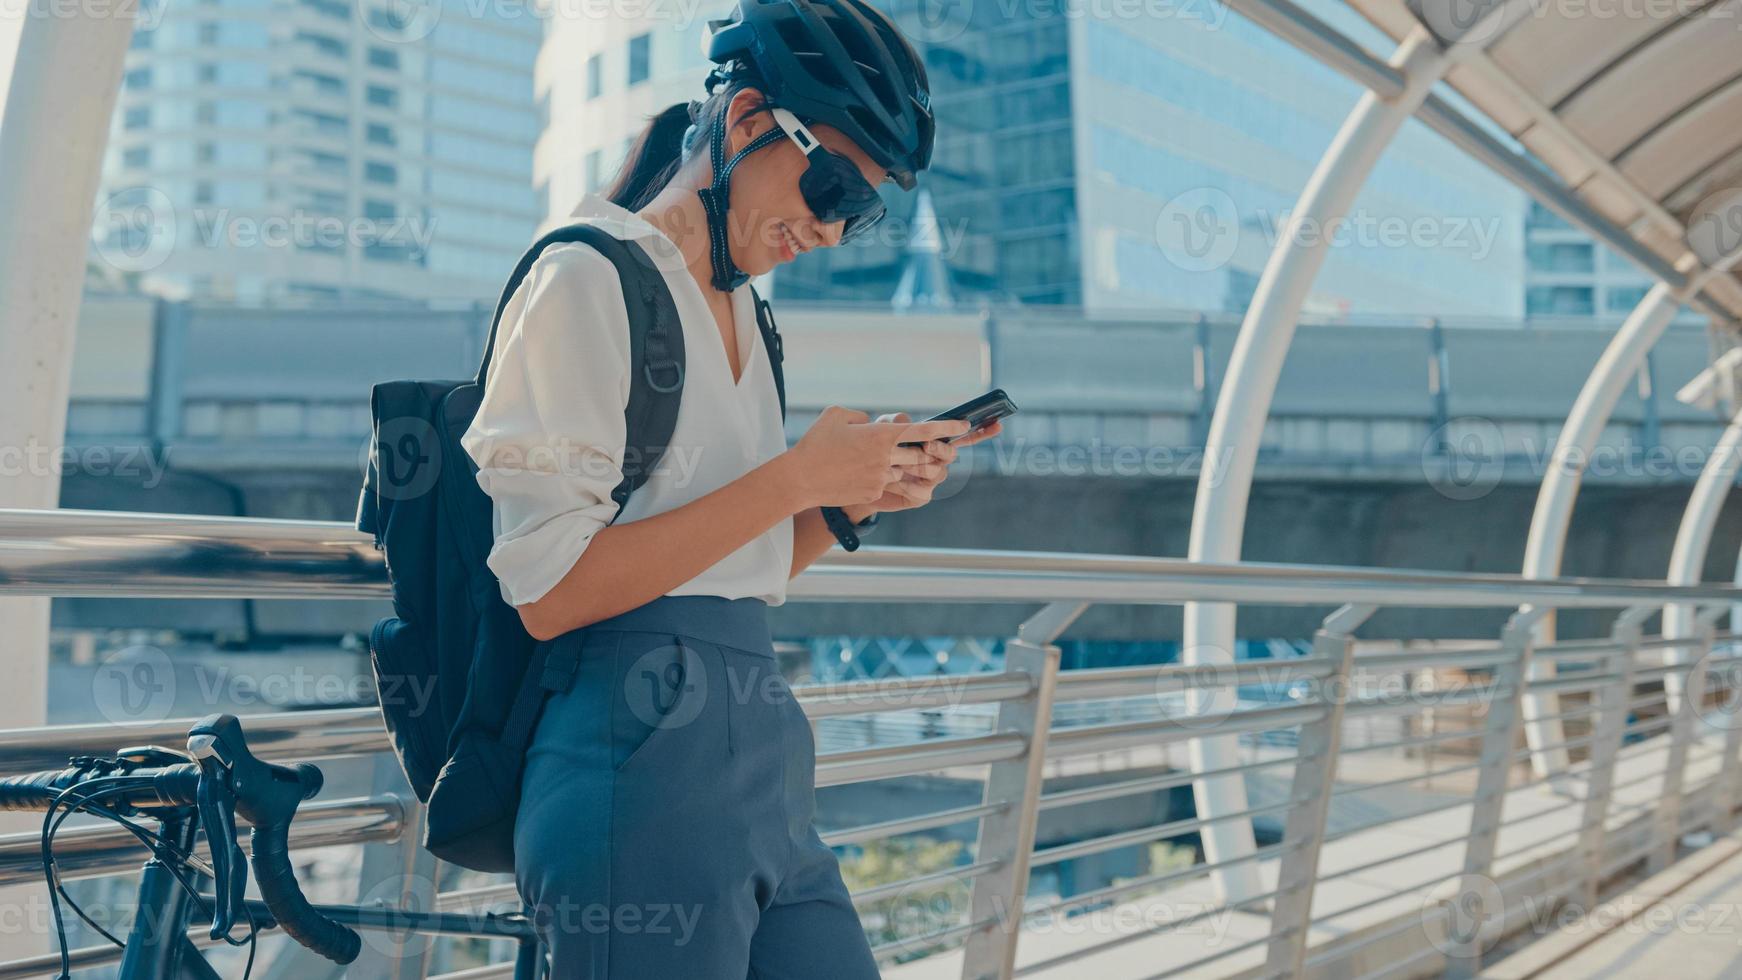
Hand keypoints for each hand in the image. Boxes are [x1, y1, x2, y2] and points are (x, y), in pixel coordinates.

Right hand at [784, 406, 969, 508]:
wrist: (800, 479)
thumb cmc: (815, 444)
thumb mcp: (836, 415)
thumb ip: (861, 416)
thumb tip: (872, 423)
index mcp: (881, 435)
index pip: (924, 431)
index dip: (947, 428)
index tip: (962, 425)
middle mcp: (886, 457)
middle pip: (922, 455)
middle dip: (931, 452)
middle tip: (933, 447)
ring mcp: (882, 478)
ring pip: (907, 472)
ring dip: (905, 466)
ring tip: (887, 460)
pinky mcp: (874, 493)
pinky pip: (889, 484)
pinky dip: (885, 478)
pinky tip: (862, 474)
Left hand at [857, 412, 1003, 514]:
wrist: (858, 481)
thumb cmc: (873, 451)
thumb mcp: (882, 429)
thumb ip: (896, 420)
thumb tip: (908, 421)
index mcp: (935, 443)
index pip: (964, 436)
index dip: (982, 431)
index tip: (998, 423)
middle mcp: (938, 462)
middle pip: (951, 454)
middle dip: (940, 449)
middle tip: (926, 445)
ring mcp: (931, 481)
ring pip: (937, 472)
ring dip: (916, 466)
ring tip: (894, 464)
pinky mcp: (921, 497)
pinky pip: (922, 490)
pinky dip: (906, 484)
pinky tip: (893, 482)